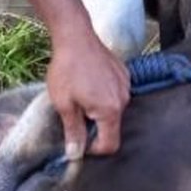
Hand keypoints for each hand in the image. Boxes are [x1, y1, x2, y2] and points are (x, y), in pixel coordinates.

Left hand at [46, 25, 129, 157]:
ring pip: (115, 111)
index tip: (78, 141)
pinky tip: (90, 84)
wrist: (75, 36)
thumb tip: (75, 154)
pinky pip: (117, 95)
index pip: (110, 145)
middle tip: (76, 115)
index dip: (93, 149)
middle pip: (113, 128)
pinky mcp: (124, 74)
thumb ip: (73, 131)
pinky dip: (105, 96)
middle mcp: (124, 100)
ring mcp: (126, 86)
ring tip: (81, 96)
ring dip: (99, 112)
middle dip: (95, 128)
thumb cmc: (67, 69)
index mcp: (110, 110)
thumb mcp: (64, 103)